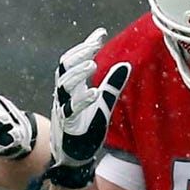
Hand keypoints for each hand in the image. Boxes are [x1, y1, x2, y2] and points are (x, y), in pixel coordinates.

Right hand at [46, 27, 132, 186]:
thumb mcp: (103, 102)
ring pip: (63, 85)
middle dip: (78, 55)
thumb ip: (112, 84)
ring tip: (93, 64)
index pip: (73, 60)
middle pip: (64, 67)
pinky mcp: (67, 124)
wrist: (74, 155)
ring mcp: (63, 108)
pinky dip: (82, 100)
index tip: (100, 35)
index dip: (85, 47)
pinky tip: (94, 93)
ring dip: (78, 74)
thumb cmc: (86, 126)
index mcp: (71, 86)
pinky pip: (71, 109)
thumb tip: (126, 64)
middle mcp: (64, 94)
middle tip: (94, 46)